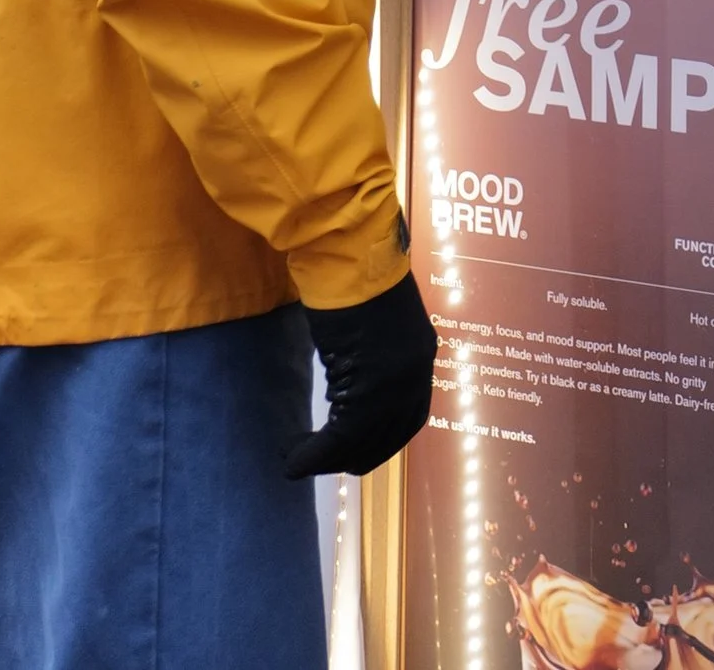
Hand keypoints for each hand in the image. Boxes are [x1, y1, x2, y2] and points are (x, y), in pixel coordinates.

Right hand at [283, 270, 438, 478]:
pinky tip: (291, 457)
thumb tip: (357, 386)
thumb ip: (378, 360)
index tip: (354, 452)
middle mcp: (416, 374)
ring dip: (327, 459)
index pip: (411, 420)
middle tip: (320, 459)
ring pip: (362, 443)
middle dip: (352, 455)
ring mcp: (395, 381)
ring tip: (297, 457)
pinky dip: (313, 455)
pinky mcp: (368, 385)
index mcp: (422, 357)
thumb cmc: (354, 279)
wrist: (347, 253)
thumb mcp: (377, 327)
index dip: (382, 442)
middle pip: (387, 438)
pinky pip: (341, 437)